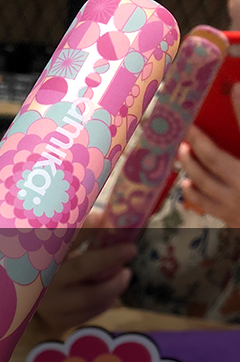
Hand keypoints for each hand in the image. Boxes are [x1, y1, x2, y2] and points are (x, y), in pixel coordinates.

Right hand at [35, 209, 136, 333]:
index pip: (63, 238)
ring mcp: (51, 304)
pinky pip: (89, 313)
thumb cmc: (48, 269)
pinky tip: (113, 293)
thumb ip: (76, 235)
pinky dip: (106, 302)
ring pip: (89, 296)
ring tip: (125, 274)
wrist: (30, 302)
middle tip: (131, 249)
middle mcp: (44, 280)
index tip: (103, 217)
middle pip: (81, 267)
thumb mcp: (56, 249)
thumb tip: (102, 217)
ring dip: (113, 285)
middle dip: (109, 258)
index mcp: (41, 257)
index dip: (85, 229)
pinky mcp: (58, 321)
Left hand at [178, 85, 239, 226]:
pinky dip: (194, 194)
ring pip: (205, 183)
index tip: (235, 88)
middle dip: (199, 142)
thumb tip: (239, 97)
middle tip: (186, 128)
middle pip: (216, 159)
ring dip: (190, 166)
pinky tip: (186, 184)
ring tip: (181, 151)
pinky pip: (207, 205)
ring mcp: (236, 204)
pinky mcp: (231, 219)